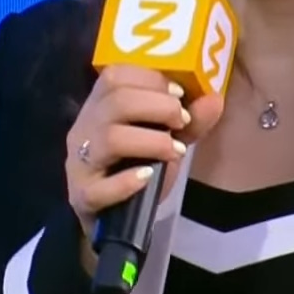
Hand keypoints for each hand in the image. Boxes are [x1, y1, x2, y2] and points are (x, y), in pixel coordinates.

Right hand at [64, 66, 223, 237]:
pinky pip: (99, 187)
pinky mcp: (82, 195)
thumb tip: (215, 98)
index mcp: (101, 105)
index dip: (150, 79)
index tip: (179, 94)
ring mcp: (79, 162)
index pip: (115, 76)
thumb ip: (190, 120)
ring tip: (175, 151)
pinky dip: (127, 181)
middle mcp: (85, 128)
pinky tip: (148, 177)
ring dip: (151, 141)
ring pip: (109, 138)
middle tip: (182, 121)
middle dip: (158, 106)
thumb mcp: (167, 139)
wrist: (113, 217)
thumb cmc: (136, 167)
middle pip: (116, 102)